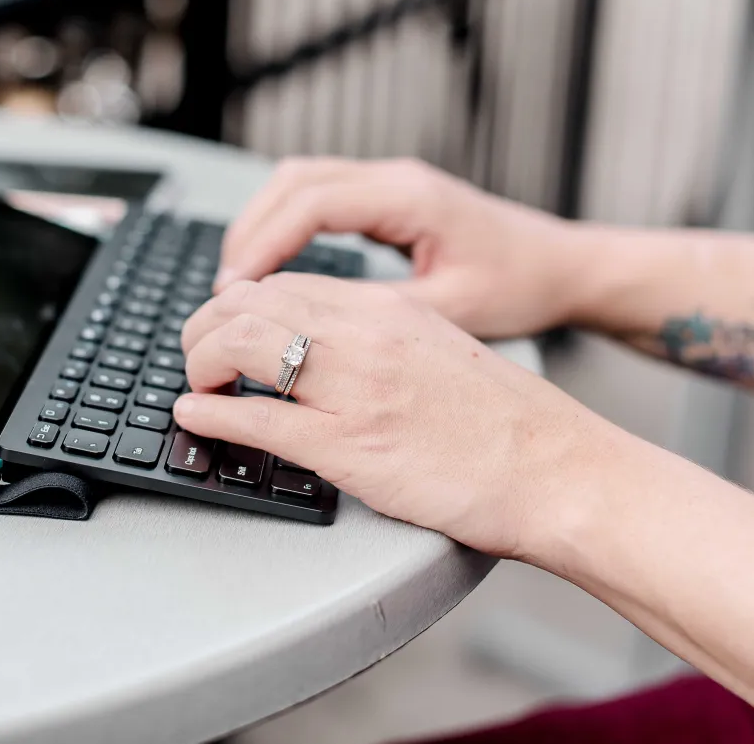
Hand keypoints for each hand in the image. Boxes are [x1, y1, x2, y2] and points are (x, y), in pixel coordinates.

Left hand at [175, 275, 624, 557]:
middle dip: (205, 327)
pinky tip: (193, 417)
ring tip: (194, 383)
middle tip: (196, 356)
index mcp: (387, 309)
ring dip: (199, 362)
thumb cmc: (506, 422)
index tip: (223, 327)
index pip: (284, 285)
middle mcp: (364, 335)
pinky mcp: (349, 446)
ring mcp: (354, 389)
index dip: (237, 305)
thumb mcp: (439, 349)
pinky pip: (257, 420)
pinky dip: (211, 414)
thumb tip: (320, 348)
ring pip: (241, 346)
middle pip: (249, 304)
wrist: (559, 469)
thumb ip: (378, 338)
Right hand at [215, 158, 592, 338]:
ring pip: (298, 182)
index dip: (264, 244)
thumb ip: (377, 312)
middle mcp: (394, 178)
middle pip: (292, 181)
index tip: (233, 288)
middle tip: (222, 288)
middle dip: (249, 231)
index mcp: (409, 198)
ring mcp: (390, 183)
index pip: (311, 203)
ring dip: (261, 225)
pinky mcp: (388, 198)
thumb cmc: (522, 286)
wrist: (564, 266)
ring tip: (237, 280)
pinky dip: (284, 226)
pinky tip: (272, 266)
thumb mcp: (450, 310)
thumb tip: (305, 328)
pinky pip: (316, 197)